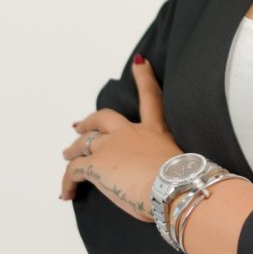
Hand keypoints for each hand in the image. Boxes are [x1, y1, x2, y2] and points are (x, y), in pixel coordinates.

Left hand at [60, 55, 181, 220]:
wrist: (175, 186)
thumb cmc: (184, 180)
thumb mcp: (181, 164)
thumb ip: (167, 165)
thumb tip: (163, 179)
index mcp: (155, 130)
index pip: (150, 97)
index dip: (144, 76)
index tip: (139, 61)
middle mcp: (130, 133)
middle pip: (104, 118)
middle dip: (89, 121)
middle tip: (79, 126)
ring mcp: (110, 146)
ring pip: (83, 143)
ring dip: (73, 150)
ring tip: (67, 156)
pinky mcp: (96, 164)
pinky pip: (73, 171)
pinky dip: (67, 182)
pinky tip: (68, 193)